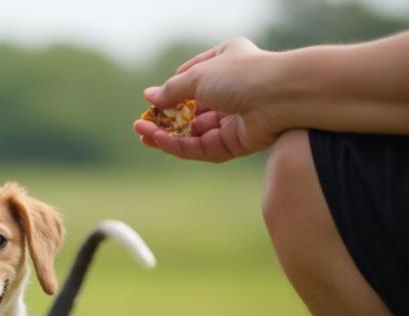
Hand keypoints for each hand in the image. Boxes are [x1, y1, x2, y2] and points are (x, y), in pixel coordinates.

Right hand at [133, 38, 282, 161]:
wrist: (279, 96)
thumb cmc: (243, 75)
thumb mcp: (199, 76)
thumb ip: (172, 90)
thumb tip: (148, 96)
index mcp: (226, 64)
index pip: (194, 79)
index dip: (173, 91)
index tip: (154, 100)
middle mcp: (230, 92)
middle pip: (190, 111)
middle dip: (164, 119)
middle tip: (140, 126)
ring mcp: (232, 120)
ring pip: (192, 132)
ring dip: (166, 135)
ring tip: (143, 134)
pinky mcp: (233, 144)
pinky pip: (201, 147)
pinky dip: (179, 145)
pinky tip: (160, 141)